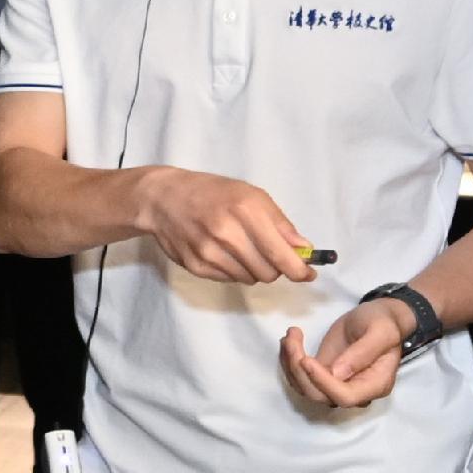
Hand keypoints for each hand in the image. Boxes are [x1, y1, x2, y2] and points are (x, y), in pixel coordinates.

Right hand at [135, 169, 316, 283]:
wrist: (163, 198)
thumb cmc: (213, 192)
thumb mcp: (251, 195)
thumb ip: (280, 223)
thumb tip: (304, 249)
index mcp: (245, 209)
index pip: (280, 254)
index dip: (299, 270)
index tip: (308, 274)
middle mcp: (226, 233)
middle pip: (268, 272)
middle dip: (276, 268)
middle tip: (269, 254)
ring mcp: (209, 252)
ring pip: (249, 279)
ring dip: (254, 269)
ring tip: (242, 248)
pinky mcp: (196, 266)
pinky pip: (229, 280)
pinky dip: (234, 270)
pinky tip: (224, 252)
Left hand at [282, 298, 414, 408]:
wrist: (378, 316)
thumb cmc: (383, 322)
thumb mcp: (380, 331)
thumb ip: (364, 352)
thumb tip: (337, 374)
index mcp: (375, 385)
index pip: (346, 396)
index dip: (323, 383)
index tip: (306, 360)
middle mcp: (355, 391)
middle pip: (320, 395)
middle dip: (300, 370)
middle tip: (291, 339)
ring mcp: (337, 384)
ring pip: (306, 388)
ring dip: (290, 364)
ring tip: (289, 335)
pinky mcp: (323, 374)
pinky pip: (302, 377)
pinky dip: (289, 362)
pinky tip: (288, 341)